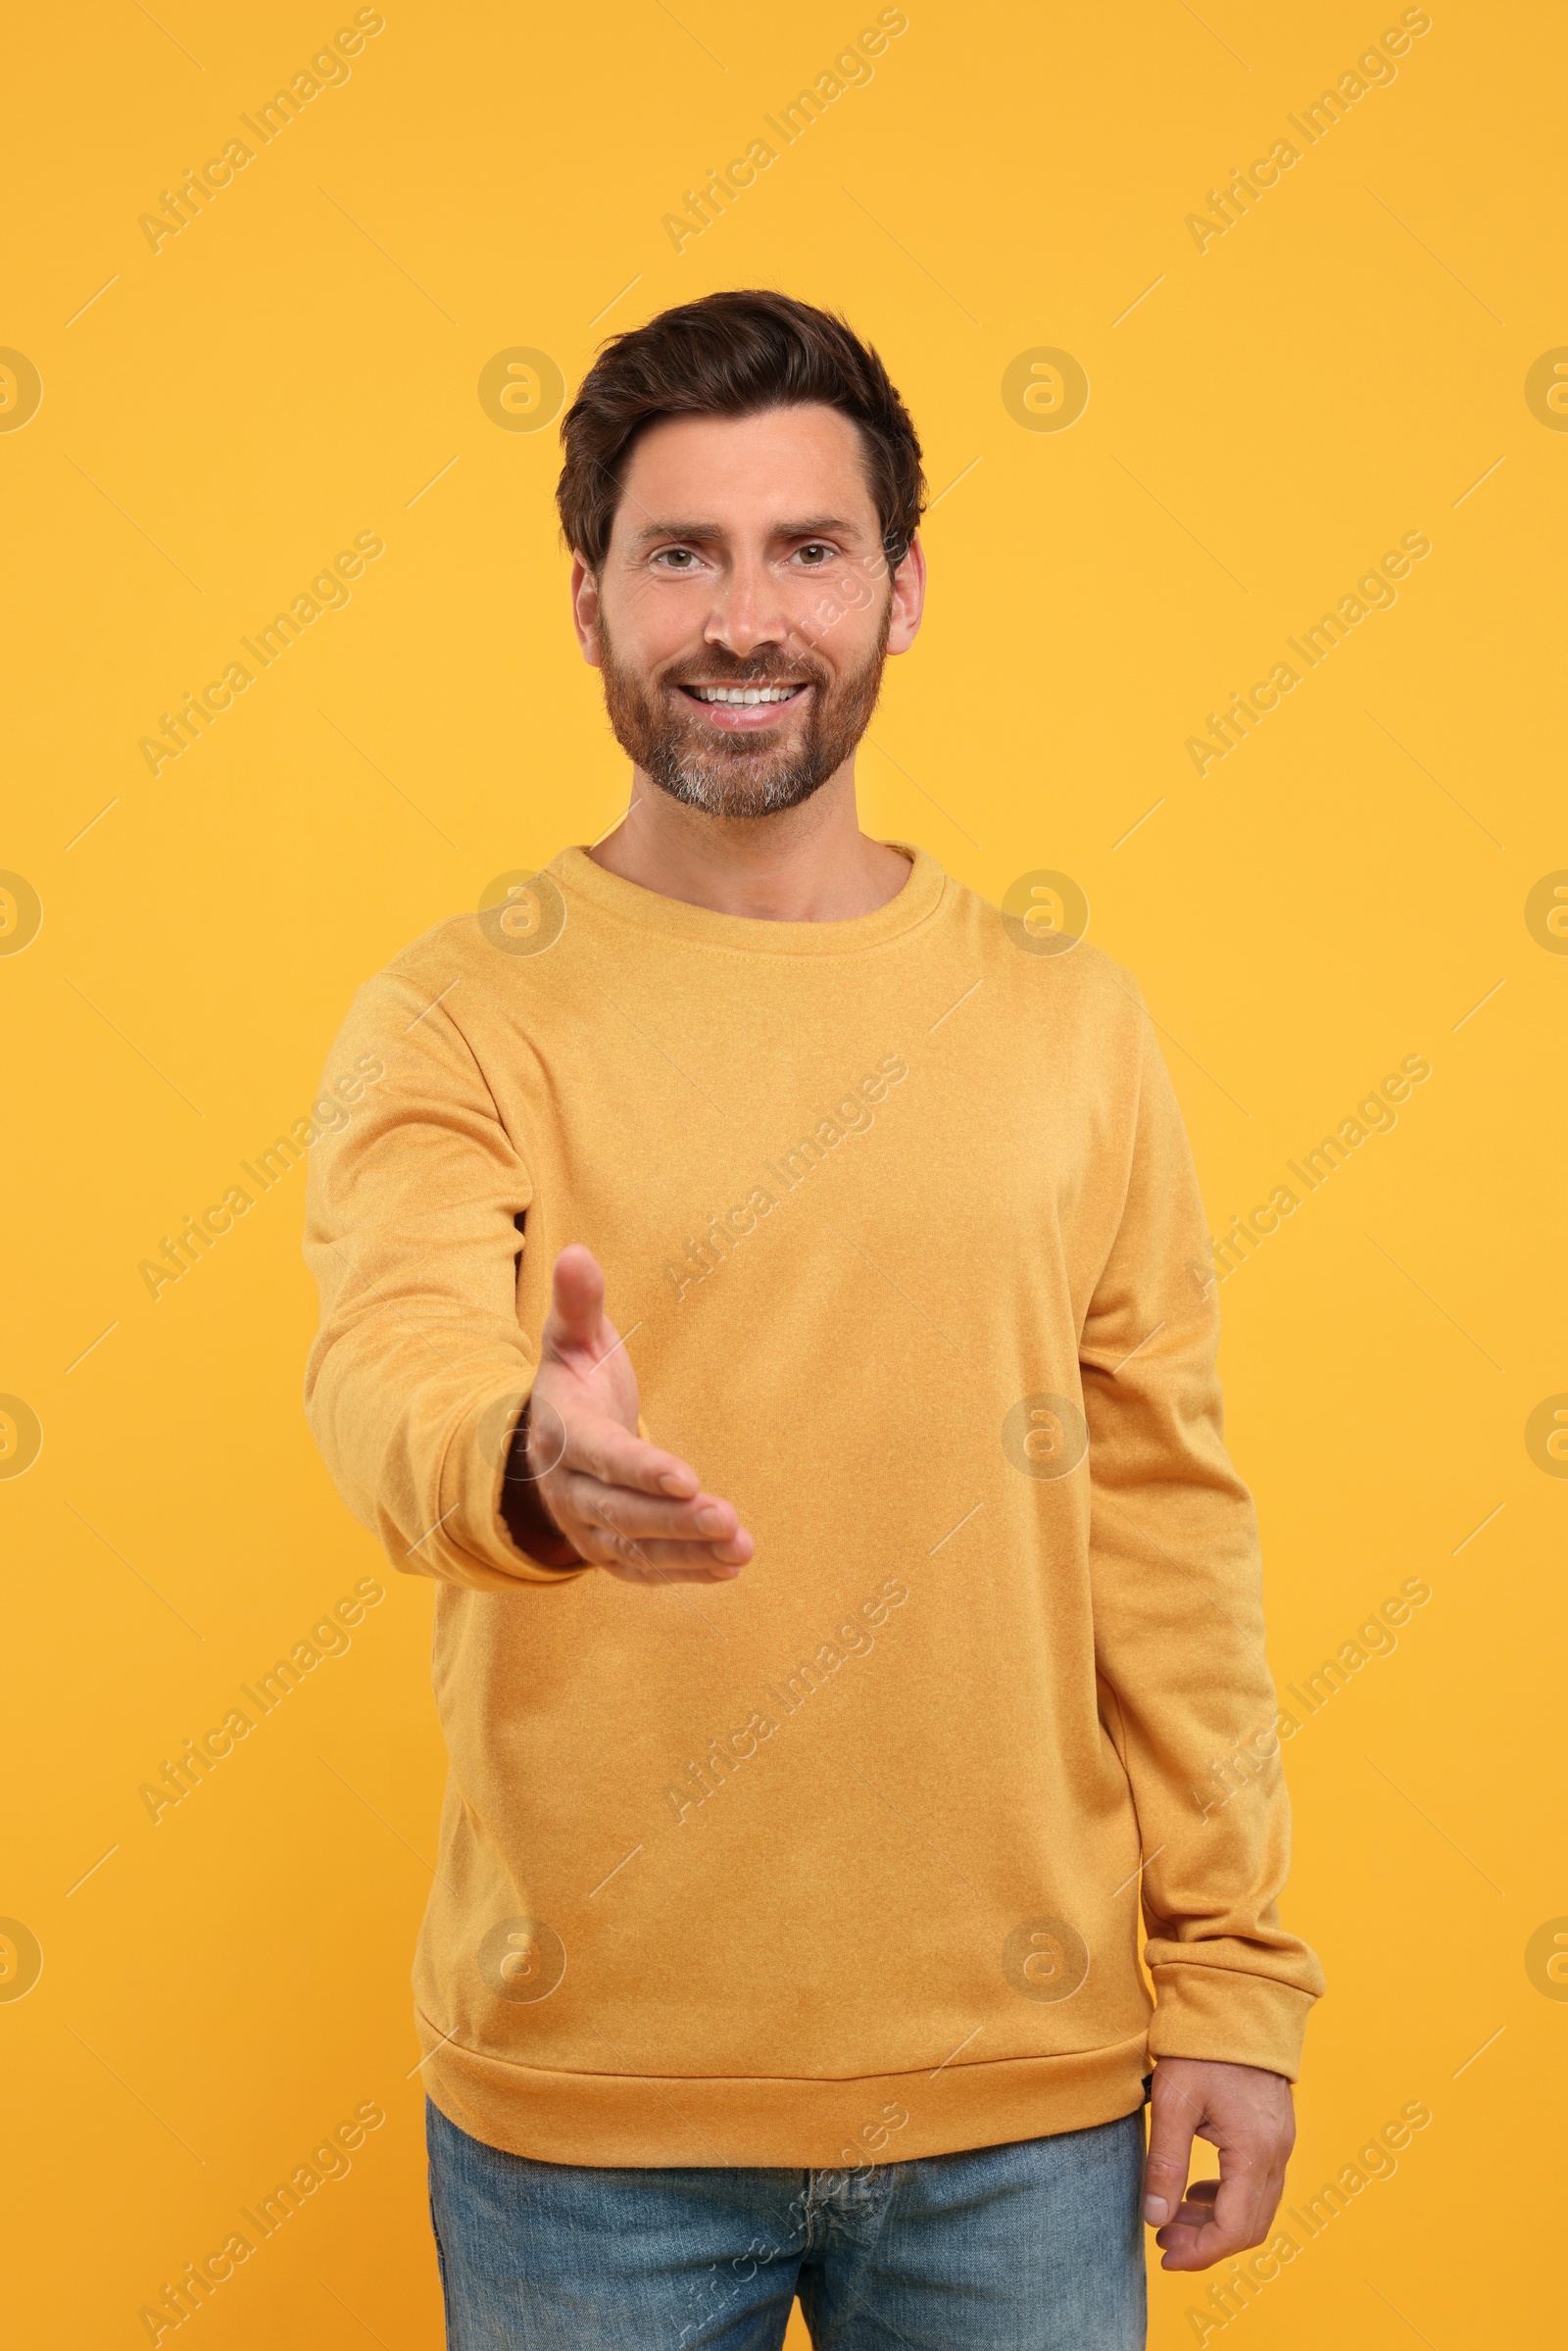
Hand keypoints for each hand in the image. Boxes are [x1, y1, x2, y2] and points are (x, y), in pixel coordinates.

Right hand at [517, 1243, 753, 1584]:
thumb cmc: (574, 1381)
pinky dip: (687, 1570)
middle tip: (728, 1519)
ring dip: (689, 1551)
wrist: (544, 1443)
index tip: (687, 1477)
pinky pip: (647, 1569)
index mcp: (563, 1434)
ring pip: (636, 1549)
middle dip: (674, 1521)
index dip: (641, 1469)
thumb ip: (579, 1304)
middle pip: (621, 1513)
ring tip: (741, 1548)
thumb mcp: (572, 1339)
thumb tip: (576, 1253)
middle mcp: (569, 1489)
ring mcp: (586, 1528)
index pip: (602, 1456)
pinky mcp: (608, 1553)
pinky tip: (731, 1564)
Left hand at [1143, 2058, 1294, 2269]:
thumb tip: (1155, 2219)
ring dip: (1216, 2222)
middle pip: (1250, 2226)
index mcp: (1254, 2152)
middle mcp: (1276, 2154)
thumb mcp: (1173, 2103)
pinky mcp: (1274, 2133)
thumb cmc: (1202, 2048)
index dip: (1200, 2253)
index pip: (1234, 2228)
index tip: (1165, 2256)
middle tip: (1164, 2240)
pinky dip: (1228, 2198)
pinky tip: (1196, 2191)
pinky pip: (1257, 2184)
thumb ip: (1165, 2164)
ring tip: (1172, 2218)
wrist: (1235, 2002)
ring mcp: (1280, 2144)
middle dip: (1207, 2243)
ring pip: (1256, 2207)